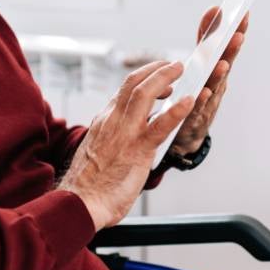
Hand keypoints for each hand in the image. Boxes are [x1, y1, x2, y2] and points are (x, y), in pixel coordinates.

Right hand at [59, 61, 195, 230]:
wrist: (79, 203)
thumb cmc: (88, 186)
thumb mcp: (97, 153)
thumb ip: (112, 141)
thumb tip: (124, 143)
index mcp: (104, 122)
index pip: (123, 91)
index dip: (142, 79)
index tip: (156, 77)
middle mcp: (112, 121)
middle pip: (133, 82)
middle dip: (156, 69)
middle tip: (174, 66)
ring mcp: (125, 132)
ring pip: (145, 93)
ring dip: (165, 77)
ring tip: (181, 71)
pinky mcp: (138, 149)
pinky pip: (161, 124)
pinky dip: (177, 110)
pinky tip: (191, 102)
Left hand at [169, 7, 248, 155]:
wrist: (187, 132)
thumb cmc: (197, 92)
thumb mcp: (203, 63)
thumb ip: (207, 38)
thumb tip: (214, 10)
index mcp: (217, 68)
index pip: (227, 46)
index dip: (235, 31)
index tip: (243, 13)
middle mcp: (217, 84)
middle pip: (225, 64)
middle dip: (232, 50)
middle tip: (238, 35)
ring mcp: (208, 101)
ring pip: (214, 86)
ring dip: (219, 75)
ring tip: (222, 63)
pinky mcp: (195, 117)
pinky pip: (198, 108)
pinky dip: (201, 100)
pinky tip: (202, 92)